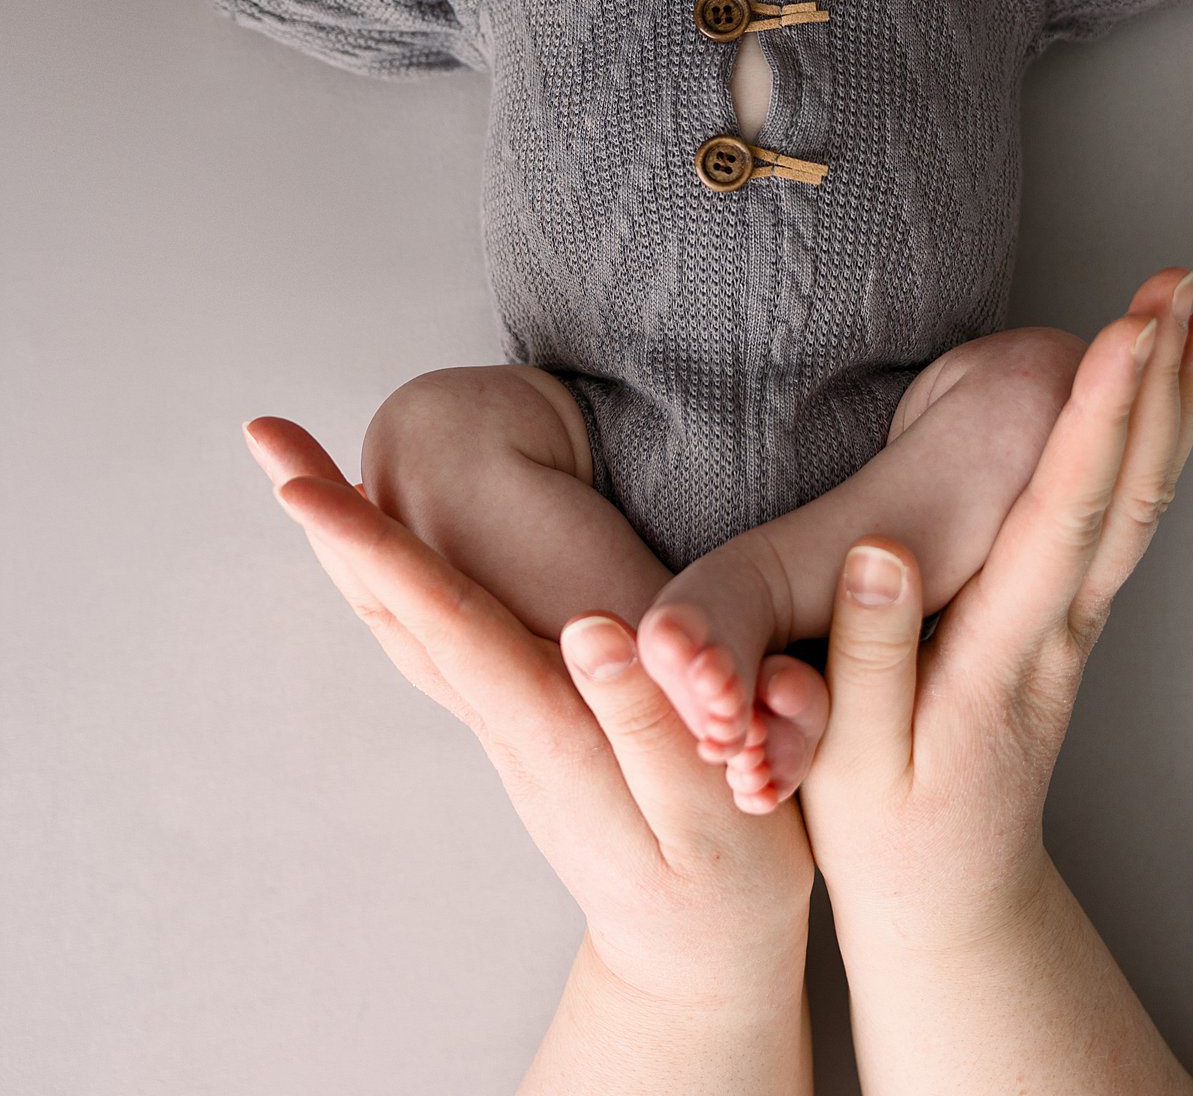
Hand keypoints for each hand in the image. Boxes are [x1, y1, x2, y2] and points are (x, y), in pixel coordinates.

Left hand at [240, 418, 813, 1003]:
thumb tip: (590, 629)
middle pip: (397, 611)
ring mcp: (509, 725)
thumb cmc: (721, 885)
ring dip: (355, 544)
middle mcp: (508, 721)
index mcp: (550, 730)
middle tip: (268, 435)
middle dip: (331, 523)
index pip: (446, 622)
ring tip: (309, 471)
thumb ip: (649, 722)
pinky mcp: (528, 723)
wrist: (697, 958)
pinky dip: (403, 579)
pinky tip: (397, 554)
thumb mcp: (706, 814)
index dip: (377, 549)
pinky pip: (440, 636)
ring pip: (409, 623)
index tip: (306, 486)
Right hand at [799, 266, 1192, 950]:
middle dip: (1156, 381)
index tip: (1125, 335)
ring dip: (1177, 403)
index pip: (1061, 521)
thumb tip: (881, 551)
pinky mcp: (1072, 623)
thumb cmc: (888, 833)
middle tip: (1176, 287)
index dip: (1097, 421)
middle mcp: (1060, 632)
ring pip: (1142, 500)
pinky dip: (1158, 444)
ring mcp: (1077, 627)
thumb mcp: (852, 767)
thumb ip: (867, 660)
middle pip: (1127, 494)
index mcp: (1000, 656)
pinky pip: (1128, 517)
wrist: (955, 902)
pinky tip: (1168, 398)